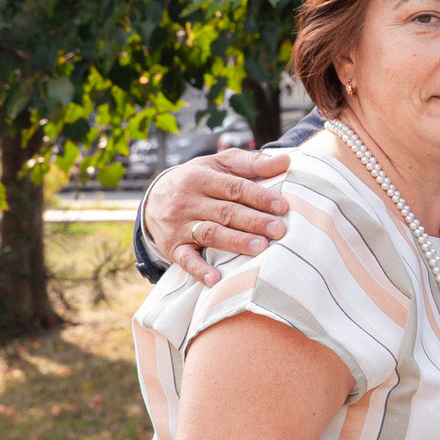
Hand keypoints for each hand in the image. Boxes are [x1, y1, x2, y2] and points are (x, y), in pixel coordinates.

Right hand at [146, 148, 293, 285]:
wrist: (154, 199)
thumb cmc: (198, 180)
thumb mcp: (219, 164)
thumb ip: (252, 163)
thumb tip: (286, 160)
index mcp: (201, 177)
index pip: (234, 188)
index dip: (259, 197)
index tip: (282, 206)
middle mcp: (188, 201)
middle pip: (225, 212)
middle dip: (253, 221)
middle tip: (279, 230)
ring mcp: (179, 225)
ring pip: (210, 234)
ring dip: (235, 242)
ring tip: (260, 248)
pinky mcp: (173, 247)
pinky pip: (186, 260)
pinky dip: (200, 270)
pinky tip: (216, 279)